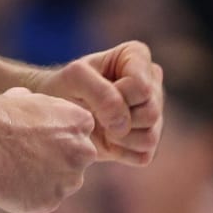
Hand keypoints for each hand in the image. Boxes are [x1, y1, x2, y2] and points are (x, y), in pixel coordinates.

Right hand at [0, 87, 97, 212]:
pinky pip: (44, 200)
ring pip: (61, 183)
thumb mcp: (28, 98)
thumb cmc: (2, 113)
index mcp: (82, 122)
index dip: (58, 136)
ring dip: (45, 179)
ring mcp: (69, 180)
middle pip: (76, 160)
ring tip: (16, 169)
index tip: (38, 136)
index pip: (80, 134)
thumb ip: (43, 108)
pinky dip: (30, 195)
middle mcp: (84, 152)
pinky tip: (11, 182)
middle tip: (27, 154)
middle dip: (57, 159)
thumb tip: (32, 104)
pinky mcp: (51, 202)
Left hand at [30, 40, 163, 165]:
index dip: (117, 95)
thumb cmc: (65, 88)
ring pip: (150, 136)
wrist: (58, 114)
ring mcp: (155, 114)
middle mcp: (153, 84)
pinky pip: (143, 156)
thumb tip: (123, 124)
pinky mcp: (148, 142)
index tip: (95, 91)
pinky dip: (120, 152)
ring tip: (100, 124)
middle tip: (96, 112)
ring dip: (118, 137)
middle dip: (118, 118)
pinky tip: (106, 138)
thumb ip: (100, 92)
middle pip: (151, 112)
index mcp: (138, 57)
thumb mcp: (75, 77)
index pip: (142, 86)